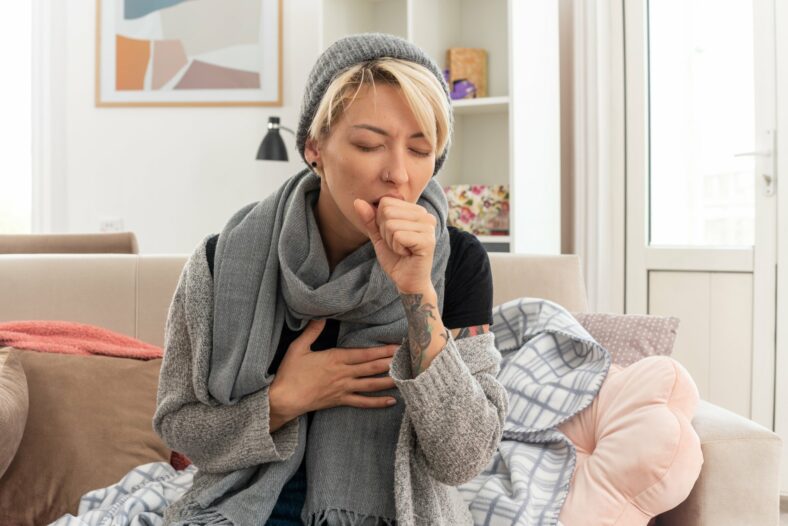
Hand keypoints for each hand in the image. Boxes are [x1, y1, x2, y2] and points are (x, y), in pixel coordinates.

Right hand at [269, 319, 398, 422]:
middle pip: (372, 367)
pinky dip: (378, 402)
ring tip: (406, 377)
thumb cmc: (290, 373)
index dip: (382, 350)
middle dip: (391, 362)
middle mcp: (343, 374)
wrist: (284, 399)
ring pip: (371, 384)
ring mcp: (343, 389)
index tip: (397, 346)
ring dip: (389, 380)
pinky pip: (362, 402)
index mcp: (335, 359)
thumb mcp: (298, 347)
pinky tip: (391, 401)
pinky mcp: (340, 401)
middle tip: (409, 359)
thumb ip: (312, 331)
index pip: (364, 354)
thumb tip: (320, 315)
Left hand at [353, 196, 436, 293]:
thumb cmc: (395, 258)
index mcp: (416, 210)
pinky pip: (398, 236)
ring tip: (403, 250)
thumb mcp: (379, 236)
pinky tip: (407, 254)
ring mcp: (428, 227)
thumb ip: (370, 219)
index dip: (381, 222)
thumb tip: (357, 201)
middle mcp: (425, 215)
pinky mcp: (428, 240)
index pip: (385, 203)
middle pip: (387, 212)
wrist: (407, 281)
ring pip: (391, 225)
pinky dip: (397, 248)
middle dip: (385, 232)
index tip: (393, 236)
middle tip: (398, 245)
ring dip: (391, 242)